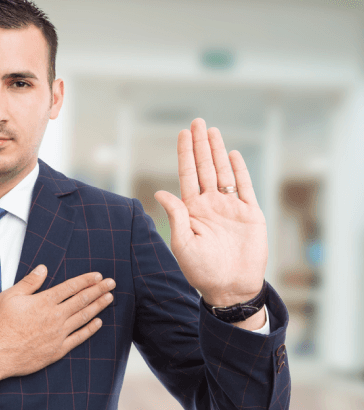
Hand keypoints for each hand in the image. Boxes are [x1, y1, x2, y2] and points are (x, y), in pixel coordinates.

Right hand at [0, 266, 115, 389]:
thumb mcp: (9, 297)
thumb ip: (29, 282)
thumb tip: (43, 268)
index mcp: (43, 301)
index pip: (70, 287)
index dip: (86, 280)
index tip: (98, 276)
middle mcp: (54, 316)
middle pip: (82, 300)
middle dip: (98, 290)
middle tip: (111, 283)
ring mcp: (58, 334)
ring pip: (84, 317)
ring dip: (98, 306)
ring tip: (109, 298)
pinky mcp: (58, 350)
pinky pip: (79, 338)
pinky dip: (90, 329)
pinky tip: (98, 322)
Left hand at [154, 118, 266, 306]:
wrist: (231, 288)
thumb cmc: (202, 271)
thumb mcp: (182, 244)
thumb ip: (176, 216)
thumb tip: (160, 192)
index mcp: (192, 210)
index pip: (187, 175)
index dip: (185, 153)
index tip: (183, 133)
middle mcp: (210, 205)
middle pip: (204, 168)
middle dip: (200, 145)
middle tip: (198, 122)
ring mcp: (230, 208)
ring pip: (223, 173)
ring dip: (217, 152)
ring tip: (212, 131)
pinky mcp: (250, 214)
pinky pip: (245, 188)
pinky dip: (240, 170)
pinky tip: (233, 155)